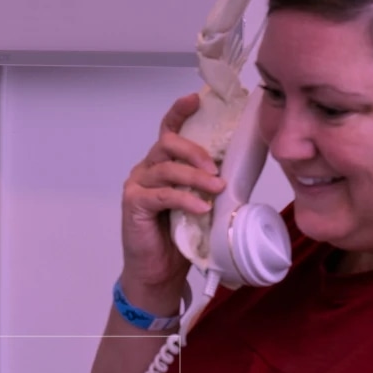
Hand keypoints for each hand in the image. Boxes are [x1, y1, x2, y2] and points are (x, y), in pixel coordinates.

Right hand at [121, 93, 225, 293]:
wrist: (159, 273)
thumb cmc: (179, 238)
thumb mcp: (200, 204)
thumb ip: (208, 185)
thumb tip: (238, 172)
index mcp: (163, 163)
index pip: (168, 129)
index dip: (179, 112)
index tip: (195, 99)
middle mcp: (147, 169)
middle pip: (167, 143)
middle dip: (195, 151)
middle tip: (216, 169)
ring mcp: (138, 185)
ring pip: (167, 168)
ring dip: (195, 176)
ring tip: (217, 189)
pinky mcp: (134, 204)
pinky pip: (163, 194)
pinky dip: (185, 199)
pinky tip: (201, 207)